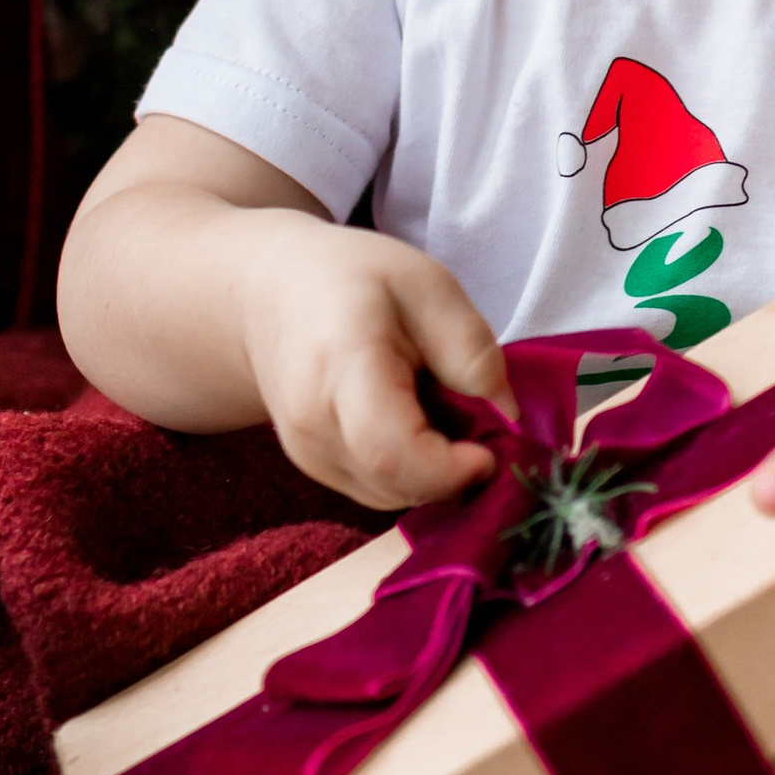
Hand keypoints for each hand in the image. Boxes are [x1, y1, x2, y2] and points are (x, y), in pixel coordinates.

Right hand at [232, 213, 510, 515]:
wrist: (268, 292)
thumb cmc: (351, 279)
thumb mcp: (427, 285)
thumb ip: (471, 350)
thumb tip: (507, 418)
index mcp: (341, 367)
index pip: (393, 454)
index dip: (452, 469)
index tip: (490, 447)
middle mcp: (312, 423)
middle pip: (398, 483)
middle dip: (454, 470)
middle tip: (474, 418)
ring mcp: (306, 453)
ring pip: (392, 494)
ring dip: (433, 470)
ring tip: (436, 406)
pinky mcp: (313, 468)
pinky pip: (378, 488)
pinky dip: (410, 470)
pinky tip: (410, 420)